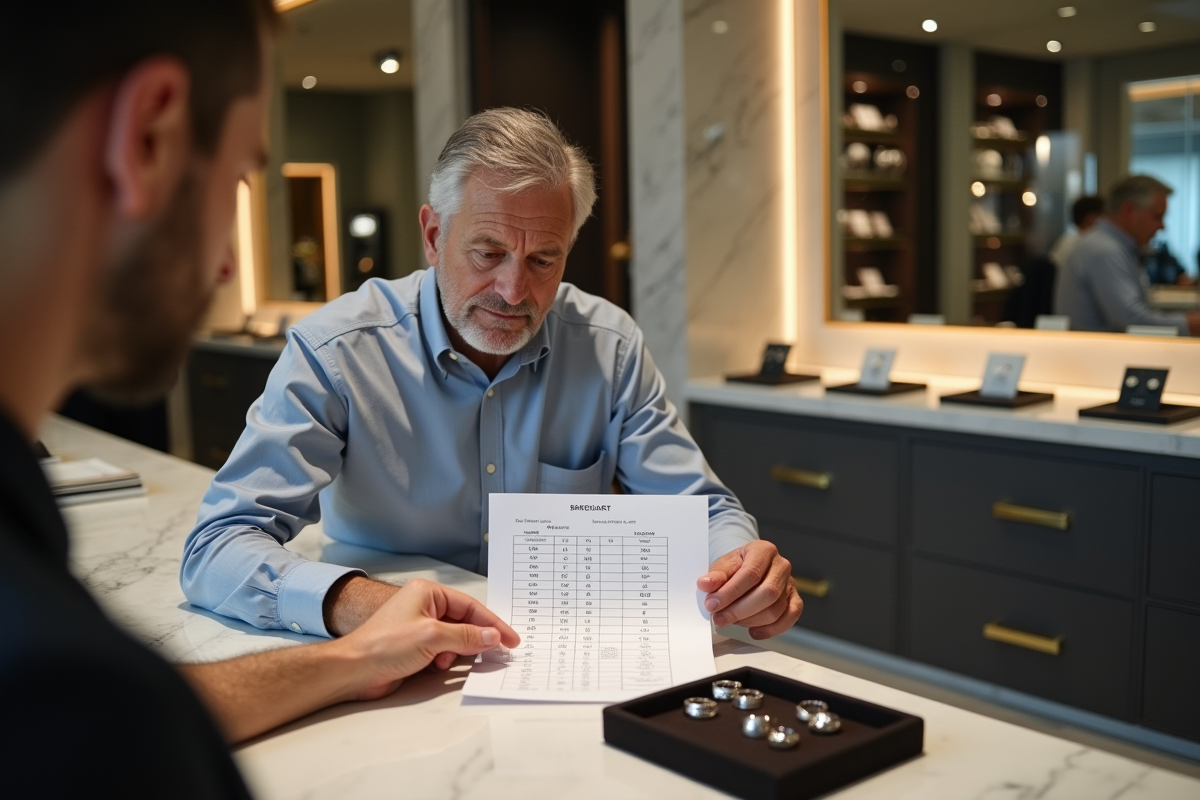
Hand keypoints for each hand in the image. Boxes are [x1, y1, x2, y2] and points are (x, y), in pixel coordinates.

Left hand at [337, 578, 520, 700]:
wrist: (353, 670)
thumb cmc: (384, 646)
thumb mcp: (432, 638)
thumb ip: (466, 637)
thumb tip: (492, 636)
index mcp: (427, 593)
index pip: (470, 606)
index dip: (492, 623)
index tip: (510, 639)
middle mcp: (424, 606)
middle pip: (464, 621)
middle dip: (476, 638)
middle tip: (499, 652)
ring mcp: (420, 626)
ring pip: (455, 638)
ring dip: (458, 651)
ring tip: (451, 661)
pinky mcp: (415, 646)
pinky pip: (443, 650)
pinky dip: (446, 659)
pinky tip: (439, 667)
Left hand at [696, 540, 801, 639]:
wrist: (748, 568)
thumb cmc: (736, 566)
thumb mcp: (723, 565)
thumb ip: (716, 575)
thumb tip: (705, 584)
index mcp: (763, 550)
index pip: (750, 573)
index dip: (730, 592)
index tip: (712, 605)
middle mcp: (781, 566)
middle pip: (767, 593)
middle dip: (739, 610)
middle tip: (719, 618)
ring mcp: (790, 584)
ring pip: (776, 609)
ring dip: (750, 620)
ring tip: (731, 620)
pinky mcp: (795, 600)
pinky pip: (790, 618)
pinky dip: (771, 629)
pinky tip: (754, 631)